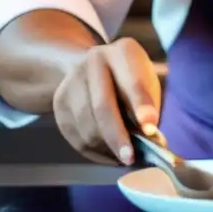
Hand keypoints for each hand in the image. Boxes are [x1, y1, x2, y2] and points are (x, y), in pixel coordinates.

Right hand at [52, 37, 160, 165]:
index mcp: (122, 52)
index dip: (141, 105)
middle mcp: (93, 62)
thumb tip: (152, 140)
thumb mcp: (147, 82)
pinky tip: (109, 155)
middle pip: (102, 106)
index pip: (132, 81)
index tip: (150, 127)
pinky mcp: (59, 102)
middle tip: (130, 159)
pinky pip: (76, 138)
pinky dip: (95, 153)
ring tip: (124, 158)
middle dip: (118, 136)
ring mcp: (72, 81)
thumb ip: (150, 107)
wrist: (93, 66)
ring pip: (87, 127)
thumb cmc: (130, 78)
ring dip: (106, 149)